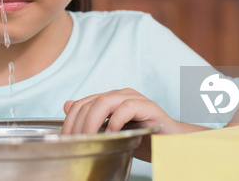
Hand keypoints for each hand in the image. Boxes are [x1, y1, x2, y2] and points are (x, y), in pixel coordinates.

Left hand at [61, 88, 176, 135]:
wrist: (172, 143)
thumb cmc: (142, 139)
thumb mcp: (113, 133)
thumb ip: (92, 120)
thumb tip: (66, 106)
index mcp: (109, 100)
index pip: (81, 104)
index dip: (70, 120)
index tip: (66, 139)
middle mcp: (119, 95)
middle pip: (90, 103)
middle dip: (79, 124)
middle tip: (77, 141)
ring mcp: (134, 98)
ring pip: (104, 102)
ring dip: (92, 122)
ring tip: (90, 138)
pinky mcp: (147, 106)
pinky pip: (126, 108)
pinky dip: (116, 122)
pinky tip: (113, 134)